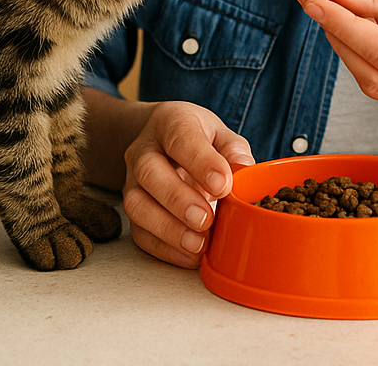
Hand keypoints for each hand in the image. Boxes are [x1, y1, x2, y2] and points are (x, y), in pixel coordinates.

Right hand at [120, 101, 253, 268]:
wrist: (163, 143)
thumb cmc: (198, 139)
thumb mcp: (220, 134)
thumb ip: (233, 150)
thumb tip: (244, 169)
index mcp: (170, 122)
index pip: (181, 137)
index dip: (201, 162)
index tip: (222, 185)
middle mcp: (144, 149)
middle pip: (149, 171)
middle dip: (177, 199)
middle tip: (206, 219)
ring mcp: (133, 180)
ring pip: (137, 204)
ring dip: (168, 228)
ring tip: (198, 243)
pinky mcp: (134, 209)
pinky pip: (139, 231)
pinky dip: (164, 248)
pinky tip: (189, 255)